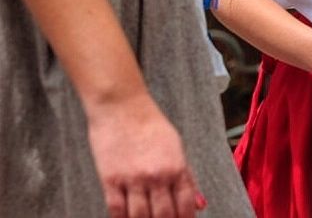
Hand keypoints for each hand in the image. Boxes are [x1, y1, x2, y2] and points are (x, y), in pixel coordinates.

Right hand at [84, 92, 200, 217]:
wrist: (121, 106)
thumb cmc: (149, 123)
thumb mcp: (176, 147)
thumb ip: (187, 178)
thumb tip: (200, 204)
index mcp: (176, 167)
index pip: (185, 205)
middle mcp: (156, 176)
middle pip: (163, 216)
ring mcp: (133, 179)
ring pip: (140, 217)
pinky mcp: (111, 180)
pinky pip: (116, 210)